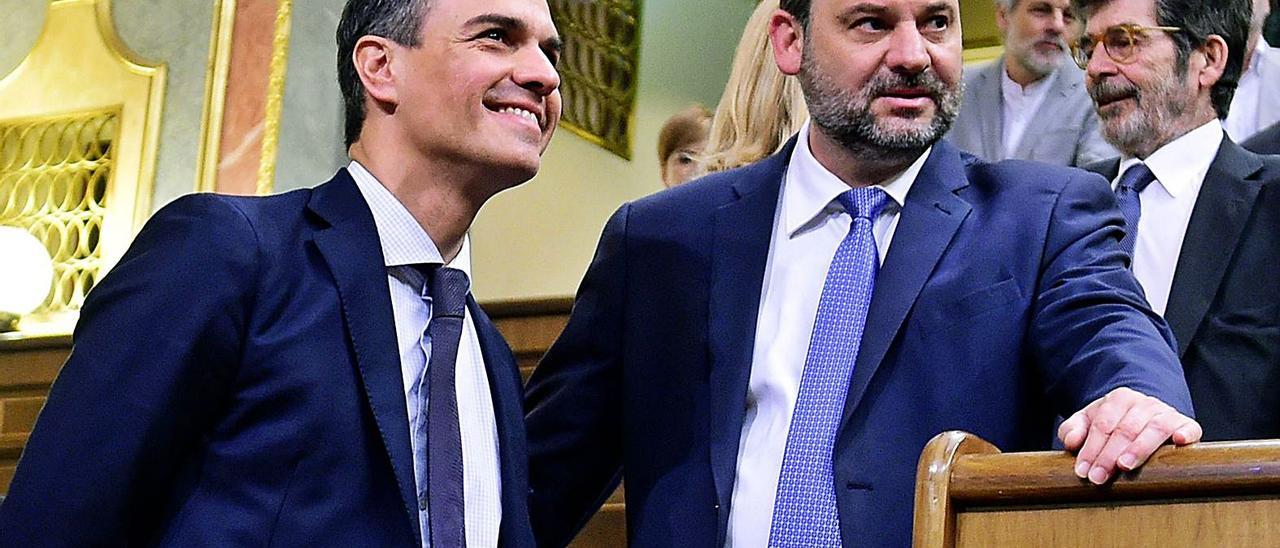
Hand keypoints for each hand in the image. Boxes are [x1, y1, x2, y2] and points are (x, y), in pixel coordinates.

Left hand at [1058, 387, 1200, 484]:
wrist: (1142, 416)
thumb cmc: (1111, 424)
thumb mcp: (1087, 423)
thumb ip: (1072, 429)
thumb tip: (1071, 441)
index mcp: (1119, 399)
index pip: (1102, 425)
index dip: (1091, 449)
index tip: (1083, 471)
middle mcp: (1144, 403)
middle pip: (1125, 429)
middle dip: (1109, 455)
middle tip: (1098, 478)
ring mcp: (1167, 413)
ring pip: (1154, 428)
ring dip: (1139, 448)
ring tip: (1125, 465)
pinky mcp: (1186, 425)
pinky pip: (1189, 427)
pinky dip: (1186, 433)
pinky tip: (1179, 442)